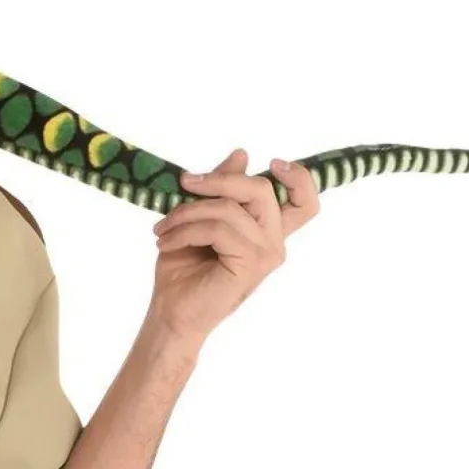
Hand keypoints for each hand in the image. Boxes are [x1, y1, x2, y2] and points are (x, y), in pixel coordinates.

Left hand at [148, 148, 318, 351]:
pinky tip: (165, 242)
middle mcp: (273, 242)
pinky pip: (218, 229)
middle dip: (219, 180)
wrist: (170, 315)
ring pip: (229, 208)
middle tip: (184, 183)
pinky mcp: (250, 265)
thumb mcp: (201, 218)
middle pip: (262, 190)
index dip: (298, 177)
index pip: (305, 202)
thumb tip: (242, 154)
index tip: (272, 162)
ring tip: (163, 227)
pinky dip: (185, 230)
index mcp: (267, 230)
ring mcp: (265, 254)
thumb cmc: (184, 270)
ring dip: (187, 212)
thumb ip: (223, 188)